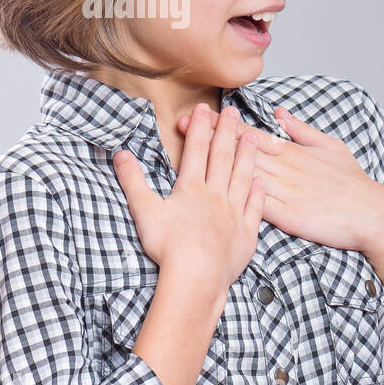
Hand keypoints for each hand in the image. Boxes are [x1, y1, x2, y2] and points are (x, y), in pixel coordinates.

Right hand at [114, 102, 263, 289]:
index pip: (196, 151)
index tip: (204, 109)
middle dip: (227, 132)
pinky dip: (258, 193)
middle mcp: (216, 196)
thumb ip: (133, 181)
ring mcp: (235, 213)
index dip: (200, 128)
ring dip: (248, 155)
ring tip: (253, 136)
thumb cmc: (168, 246)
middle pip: (223, 158)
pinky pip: (256, 208)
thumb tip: (121, 154)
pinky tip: (262, 182)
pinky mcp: (247, 234)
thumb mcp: (144, 210)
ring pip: (243, 177)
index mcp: (192, 189)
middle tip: (233, 112)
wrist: (197, 275)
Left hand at [178, 104, 383, 253]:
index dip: (224, 124)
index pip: (251, 134)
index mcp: (293, 152)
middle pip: (239, 149)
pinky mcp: (287, 215)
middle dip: (209, 137)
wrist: (372, 213)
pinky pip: (254, 203)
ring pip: (242, 173)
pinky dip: (233, 195)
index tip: (200, 114)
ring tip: (186, 152)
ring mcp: (284, 191)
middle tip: (181, 123)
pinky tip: (212, 191)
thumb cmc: (354, 183)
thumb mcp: (332, 147)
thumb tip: (281, 113)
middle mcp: (284, 168)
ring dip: (214, 163)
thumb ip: (303, 131)